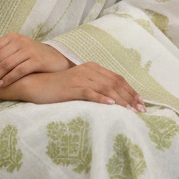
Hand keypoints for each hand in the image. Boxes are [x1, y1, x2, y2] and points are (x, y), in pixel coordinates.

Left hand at [0, 32, 72, 92]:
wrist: (56, 60)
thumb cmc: (31, 57)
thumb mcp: (12, 53)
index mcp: (11, 38)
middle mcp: (19, 41)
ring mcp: (29, 50)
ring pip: (6, 64)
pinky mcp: (37, 60)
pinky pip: (19, 70)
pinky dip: (8, 78)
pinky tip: (1, 85)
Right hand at [19, 64, 145, 110]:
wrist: (37, 85)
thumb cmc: (58, 88)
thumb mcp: (80, 85)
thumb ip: (95, 87)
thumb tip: (113, 99)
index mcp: (93, 68)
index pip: (117, 78)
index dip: (131, 91)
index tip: (141, 103)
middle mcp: (89, 70)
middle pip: (115, 83)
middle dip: (130, 97)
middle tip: (141, 110)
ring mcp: (81, 78)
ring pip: (107, 88)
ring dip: (121, 100)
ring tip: (131, 111)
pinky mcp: (72, 87)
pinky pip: (91, 92)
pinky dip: (102, 98)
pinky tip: (111, 105)